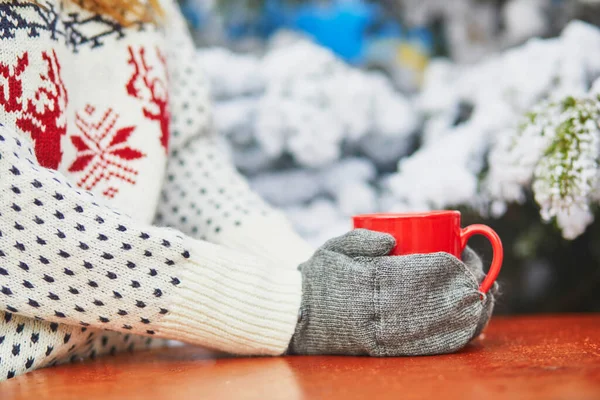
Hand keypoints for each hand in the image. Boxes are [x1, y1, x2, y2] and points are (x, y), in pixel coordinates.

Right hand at [288, 229, 495, 355]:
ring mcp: (377, 333)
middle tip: (484, 278)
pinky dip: (448, 340)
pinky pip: (420, 348)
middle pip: (430, 300)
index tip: (465, 257)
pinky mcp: (378, 351)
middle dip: (463, 290)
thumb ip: (362, 240)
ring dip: (464, 316)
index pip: (414, 271)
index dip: (446, 266)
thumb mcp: (332, 248)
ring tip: (486, 302)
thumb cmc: (315, 277)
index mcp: (364, 280)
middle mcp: (373, 309)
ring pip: (431, 327)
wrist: (293, 317)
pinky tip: (469, 333)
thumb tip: (394, 239)